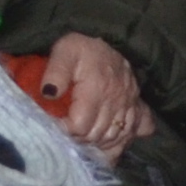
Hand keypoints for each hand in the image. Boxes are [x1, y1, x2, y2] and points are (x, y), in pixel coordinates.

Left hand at [39, 32, 156, 152]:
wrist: (111, 39)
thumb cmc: (84, 48)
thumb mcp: (65, 50)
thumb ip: (56, 71)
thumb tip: (49, 93)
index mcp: (98, 88)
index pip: (80, 126)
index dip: (62, 130)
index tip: (51, 124)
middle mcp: (117, 100)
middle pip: (95, 136)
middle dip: (76, 138)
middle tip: (62, 130)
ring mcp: (129, 106)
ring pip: (112, 138)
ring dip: (94, 142)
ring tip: (78, 136)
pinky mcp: (137, 108)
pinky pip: (131, 134)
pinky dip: (117, 144)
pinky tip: (103, 145)